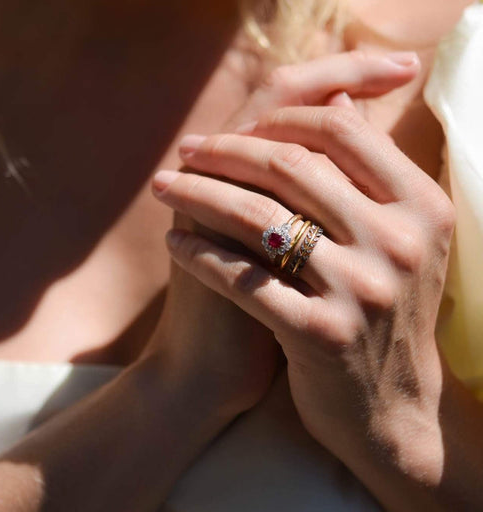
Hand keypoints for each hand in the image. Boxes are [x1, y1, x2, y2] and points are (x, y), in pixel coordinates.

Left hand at [146, 51, 421, 419]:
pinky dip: (199, 255)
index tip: (232, 128)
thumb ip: (364, 167)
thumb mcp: (390, 236)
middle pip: (291, 166)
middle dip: (223, 152)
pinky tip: (174, 241)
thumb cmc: (377, 308)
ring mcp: (362, 291)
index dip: (279, 120)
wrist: (386, 409)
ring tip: (164, 188)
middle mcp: (399, 244)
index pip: (342, 132)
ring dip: (197, 195)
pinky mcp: (322, 335)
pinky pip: (242, 280)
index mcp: (422, 208)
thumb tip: (333, 94)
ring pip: (258, 218)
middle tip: (183, 152)